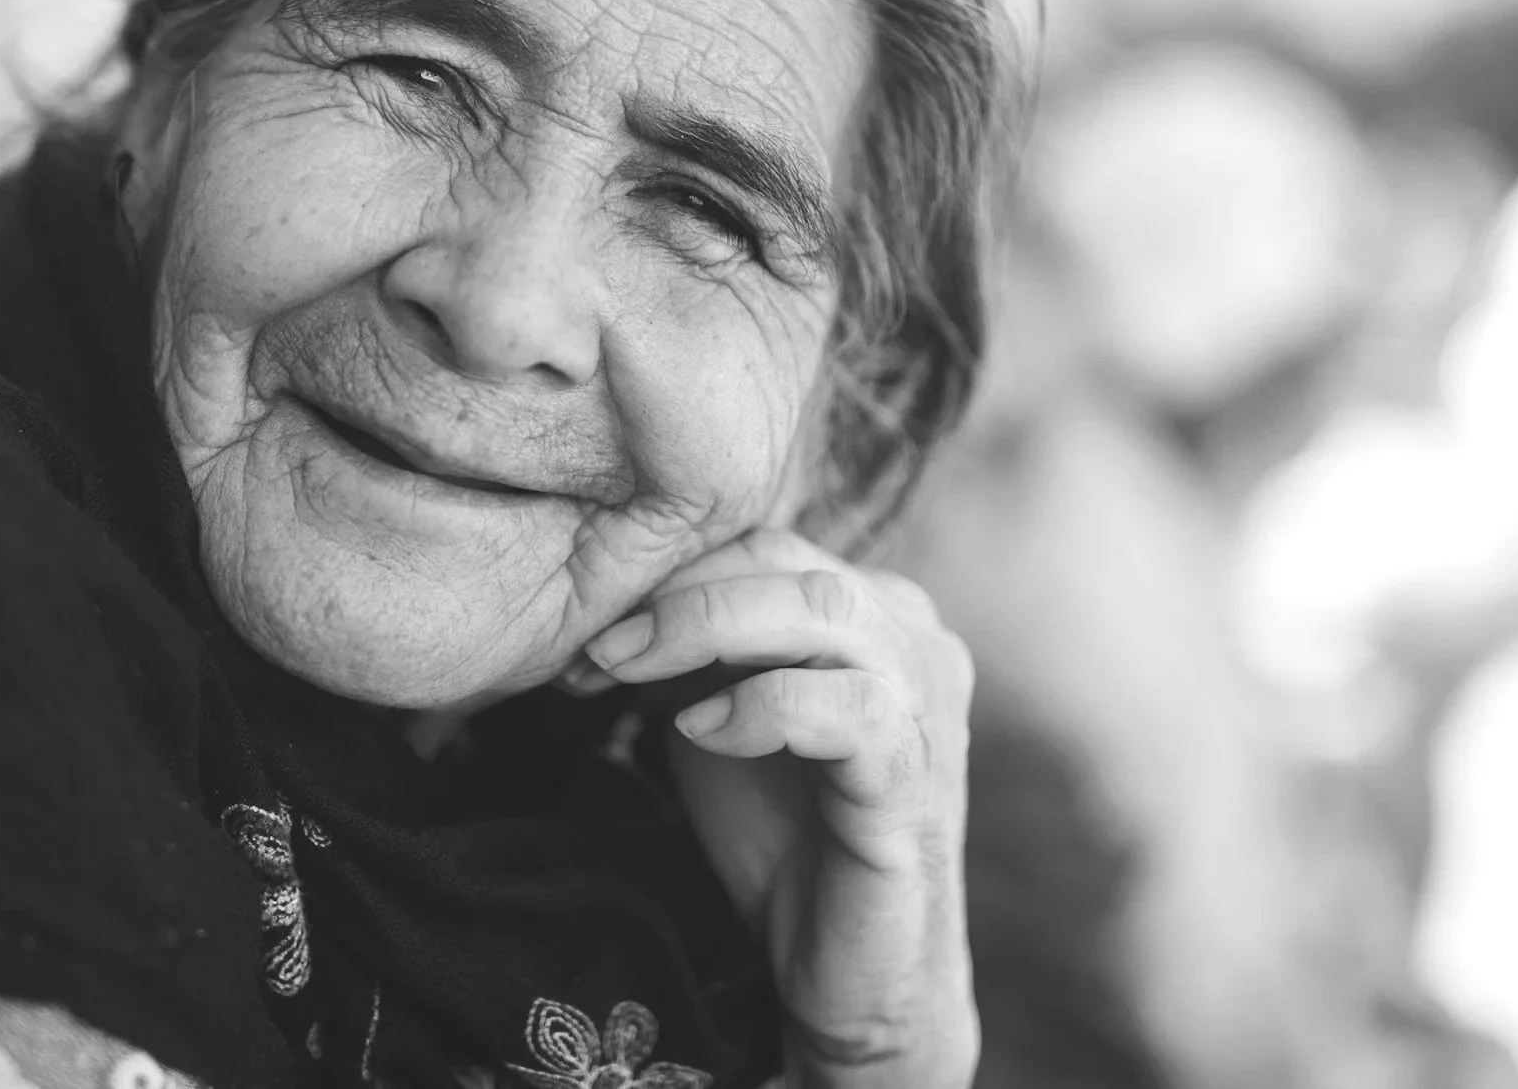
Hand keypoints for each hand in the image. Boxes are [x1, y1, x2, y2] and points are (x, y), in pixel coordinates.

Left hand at [580, 527, 977, 1088]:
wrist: (847, 971)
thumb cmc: (786, 839)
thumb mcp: (723, 719)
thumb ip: (693, 654)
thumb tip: (608, 607)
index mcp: (872, 610)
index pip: (764, 545)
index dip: (672, 576)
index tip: (592, 633)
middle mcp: (913, 635)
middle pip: (787, 560)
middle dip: (677, 596)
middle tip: (598, 646)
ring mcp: (925, 699)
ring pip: (821, 609)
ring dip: (704, 630)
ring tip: (627, 672)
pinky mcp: (916, 771)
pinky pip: (844, 705)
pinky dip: (758, 706)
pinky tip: (698, 733)